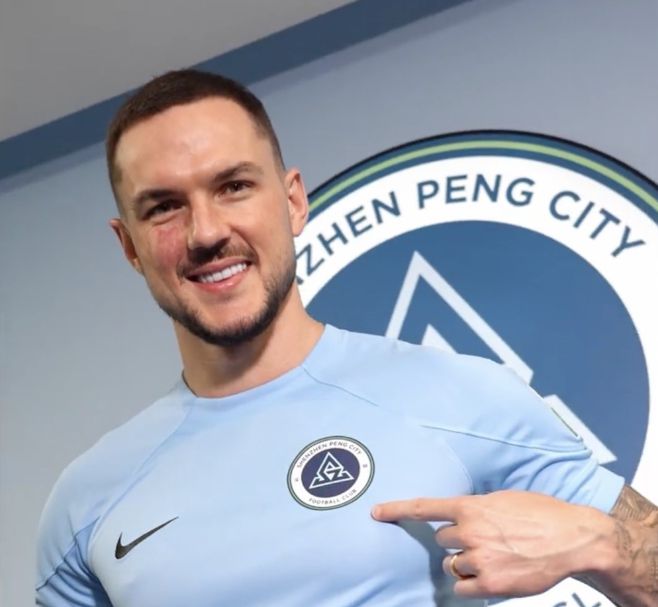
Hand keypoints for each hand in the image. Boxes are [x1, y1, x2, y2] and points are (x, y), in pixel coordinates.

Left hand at [371, 490, 613, 598]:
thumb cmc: (540, 513)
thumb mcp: (503, 499)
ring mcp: (480, 558)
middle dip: (456, 541)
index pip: (425, 507)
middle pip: (441, 541)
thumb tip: (460, 515)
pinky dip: (470, 584)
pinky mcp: (491, 583)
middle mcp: (470, 531)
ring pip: (451, 565)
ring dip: (464, 563)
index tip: (376, 513)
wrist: (573, 538)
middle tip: (481, 540)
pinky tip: (489, 576)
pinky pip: (462, 588)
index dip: (397, 510)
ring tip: (491, 558)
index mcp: (471, 507)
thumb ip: (477, 507)